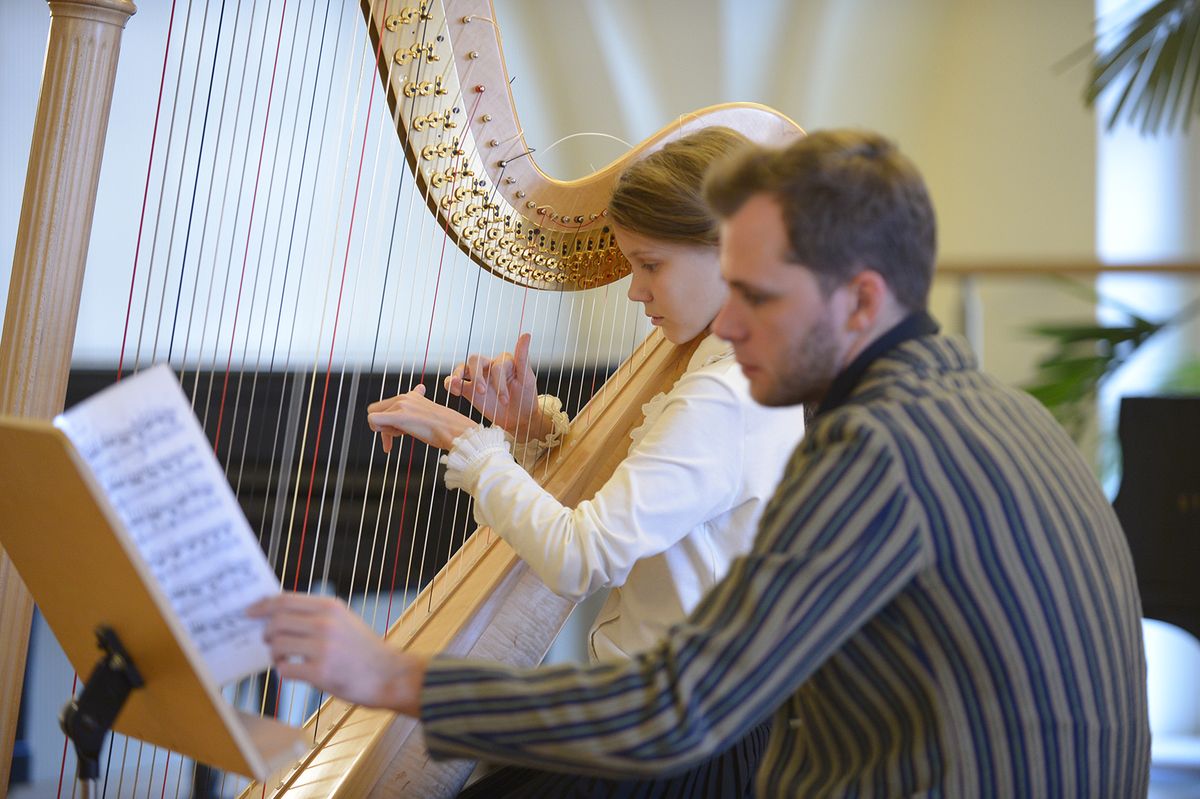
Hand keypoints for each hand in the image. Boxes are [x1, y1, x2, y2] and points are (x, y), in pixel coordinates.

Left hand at [248, 593, 426, 714]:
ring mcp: (323, 648)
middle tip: (268, 641)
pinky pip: (285, 670)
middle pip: (276, 622)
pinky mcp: (321, 673)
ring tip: (283, 658)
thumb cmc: (365, 650)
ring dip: (274, 654)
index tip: (249, 612)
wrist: (390, 675)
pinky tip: (293, 671)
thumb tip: (278, 614)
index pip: (285, 600)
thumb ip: (317, 615)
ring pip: (277, 646)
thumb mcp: (345, 621)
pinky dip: (283, 671)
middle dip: (266, 633)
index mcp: (331, 607)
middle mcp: (326, 624)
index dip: (262, 605)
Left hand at [366, 384, 478, 451]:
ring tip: (403, 438)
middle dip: (382, 426)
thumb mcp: (430, 416)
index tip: (399, 433)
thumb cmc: (447, 429)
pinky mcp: (399, 416)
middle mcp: (405, 397)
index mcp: (412, 395)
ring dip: (385, 432)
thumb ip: (417, 412)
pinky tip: (390, 444)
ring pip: (374, 417)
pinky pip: (373, 420)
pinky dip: (377, 432)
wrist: (456, 432)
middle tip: (396, 439)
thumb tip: (419, 402)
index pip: (387, 405)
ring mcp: (402, 405)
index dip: (388, 421)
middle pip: (376, 410)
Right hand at [444, 333, 548, 441]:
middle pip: (475, 360)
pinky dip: (450, 383)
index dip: (499, 383)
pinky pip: (454, 381)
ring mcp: (478, 377)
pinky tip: (453, 391)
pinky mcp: (469, 390)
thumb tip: (526, 334)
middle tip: (483, 393)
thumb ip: (523, 357)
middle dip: (477, 377)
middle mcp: (490, 365)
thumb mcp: (528, 379)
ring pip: (463, 367)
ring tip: (458, 387)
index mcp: (505, 361)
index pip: (496, 366)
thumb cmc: (525, 399)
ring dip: (459, 375)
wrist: (519, 419)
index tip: (505, 400)